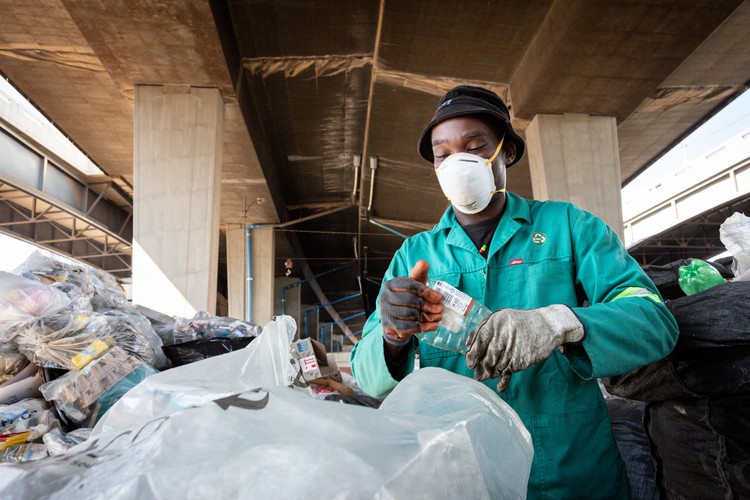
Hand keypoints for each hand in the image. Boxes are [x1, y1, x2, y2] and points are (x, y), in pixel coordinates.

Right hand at [380, 260, 442, 344]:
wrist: (396, 320)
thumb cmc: (407, 298)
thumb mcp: (413, 285)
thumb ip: (419, 274)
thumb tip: (424, 263)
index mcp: (392, 284)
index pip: (410, 286)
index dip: (426, 291)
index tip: (439, 297)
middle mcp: (385, 296)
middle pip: (410, 300)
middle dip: (428, 305)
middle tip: (440, 309)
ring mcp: (385, 311)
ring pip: (409, 314)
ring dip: (426, 316)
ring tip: (437, 317)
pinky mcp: (388, 325)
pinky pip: (407, 327)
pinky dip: (422, 327)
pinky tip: (432, 326)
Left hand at [465, 305, 583, 391]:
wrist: (548, 325)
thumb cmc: (521, 323)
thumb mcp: (502, 319)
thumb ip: (485, 329)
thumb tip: (467, 344)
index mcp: (496, 321)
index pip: (479, 340)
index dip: (472, 354)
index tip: (470, 363)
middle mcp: (504, 333)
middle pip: (487, 355)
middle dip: (481, 367)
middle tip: (478, 375)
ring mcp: (514, 346)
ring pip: (498, 365)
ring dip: (491, 374)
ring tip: (487, 377)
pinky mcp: (523, 358)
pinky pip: (509, 371)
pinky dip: (504, 380)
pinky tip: (500, 386)